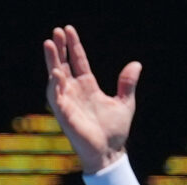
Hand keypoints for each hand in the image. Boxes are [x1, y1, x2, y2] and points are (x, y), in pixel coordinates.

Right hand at [42, 25, 137, 174]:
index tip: (68, 29)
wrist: (110, 153)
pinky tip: (56, 72)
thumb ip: (127, 83)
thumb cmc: (115, 131)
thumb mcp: (125, 103)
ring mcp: (68, 102)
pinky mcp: (65, 115)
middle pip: (64, 64)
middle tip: (56, 30)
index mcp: (88, 87)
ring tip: (49, 43)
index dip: (73, 46)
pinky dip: (54, 85)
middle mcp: (75, 92)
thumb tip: (136, 64)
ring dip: (51, 61)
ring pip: (55, 77)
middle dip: (60, 48)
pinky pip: (56, 97)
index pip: (78, 61)